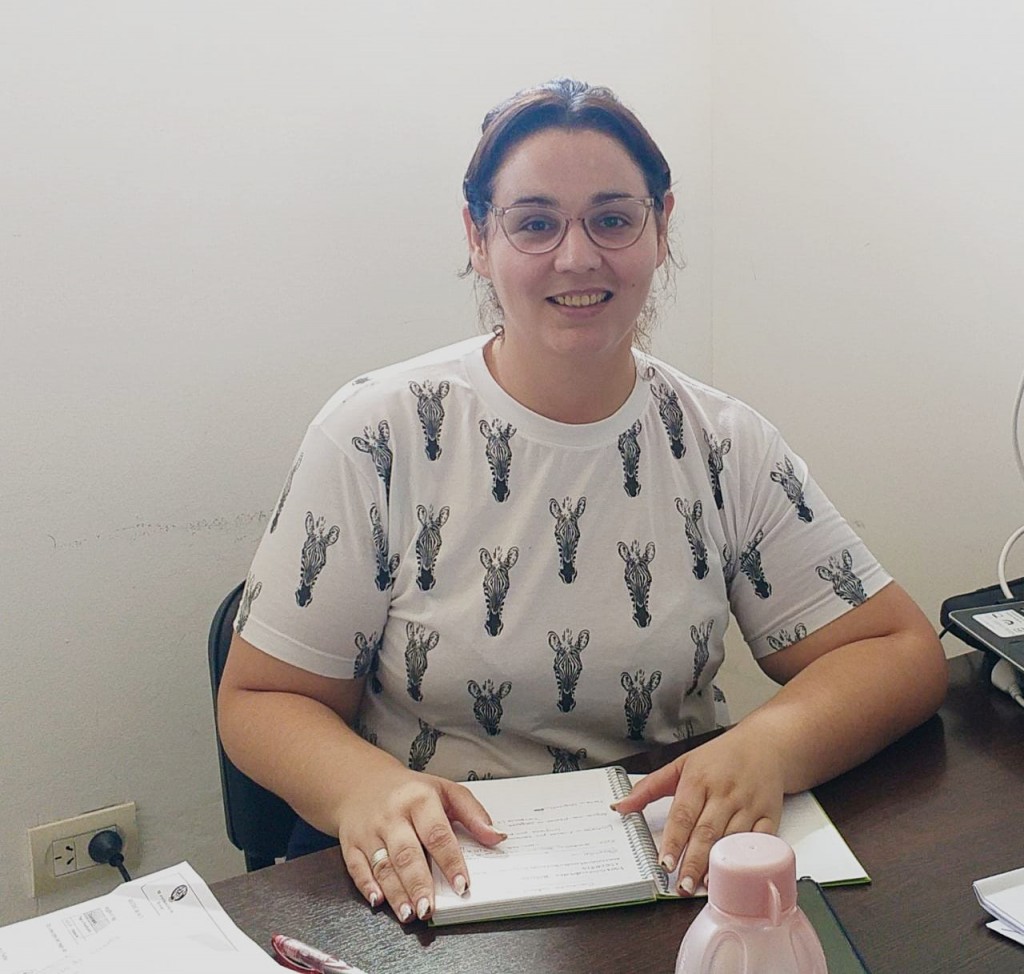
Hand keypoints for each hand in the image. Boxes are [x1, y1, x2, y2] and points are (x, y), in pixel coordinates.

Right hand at [336, 763, 505, 922]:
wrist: (363, 782)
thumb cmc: (410, 791)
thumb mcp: (445, 790)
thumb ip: (473, 813)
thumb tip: (497, 836)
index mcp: (419, 799)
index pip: (437, 833)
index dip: (450, 861)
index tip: (462, 885)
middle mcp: (392, 815)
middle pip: (407, 853)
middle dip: (418, 884)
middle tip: (429, 909)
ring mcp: (369, 830)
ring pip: (383, 866)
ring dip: (396, 893)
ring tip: (410, 914)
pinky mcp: (351, 843)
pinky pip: (357, 868)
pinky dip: (367, 886)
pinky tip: (378, 901)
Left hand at [613, 725, 783, 894]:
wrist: (765, 744)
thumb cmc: (720, 757)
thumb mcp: (681, 764)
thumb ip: (649, 788)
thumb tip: (620, 806)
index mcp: (699, 780)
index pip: (683, 815)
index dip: (674, 841)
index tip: (664, 863)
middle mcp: (723, 793)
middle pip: (706, 832)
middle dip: (693, 861)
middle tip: (680, 884)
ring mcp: (748, 804)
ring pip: (731, 839)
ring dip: (717, 864)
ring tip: (703, 885)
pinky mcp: (769, 814)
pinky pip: (759, 840)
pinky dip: (747, 858)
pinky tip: (736, 872)